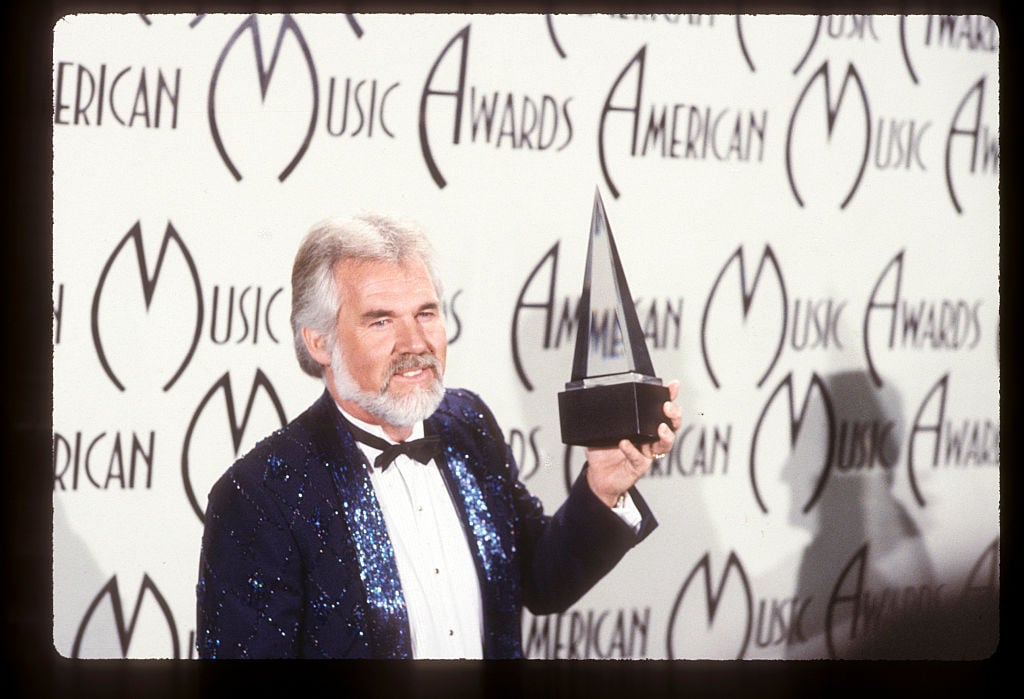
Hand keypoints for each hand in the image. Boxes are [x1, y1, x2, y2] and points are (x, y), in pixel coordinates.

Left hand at [584, 380, 682, 506]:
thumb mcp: (600, 429)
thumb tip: (593, 400)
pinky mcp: (639, 467)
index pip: (659, 409)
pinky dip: (632, 450)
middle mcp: (649, 438)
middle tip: (667, 407)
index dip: (669, 397)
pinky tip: (625, 443)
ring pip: (665, 444)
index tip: (673, 386)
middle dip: (674, 414)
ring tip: (660, 427)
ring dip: (666, 435)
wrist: (598, 476)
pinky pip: (639, 458)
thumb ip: (601, 416)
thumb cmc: (603, 451)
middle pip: (671, 425)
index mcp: (643, 426)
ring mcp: (646, 453)